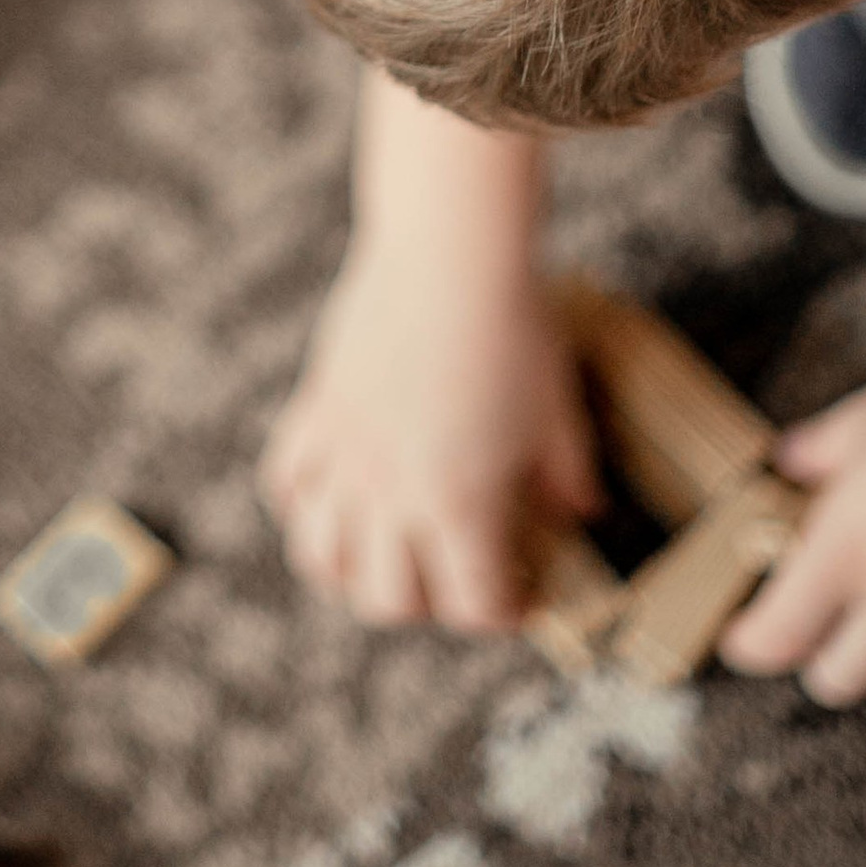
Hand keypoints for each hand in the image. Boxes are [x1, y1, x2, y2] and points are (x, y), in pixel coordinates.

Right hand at [263, 249, 597, 625]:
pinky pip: (285, 483)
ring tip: (378, 556)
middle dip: (422, 605)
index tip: (513, 601)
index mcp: (460, 503)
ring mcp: (345, 453)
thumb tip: (580, 514)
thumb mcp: (557, 414)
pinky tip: (331, 499)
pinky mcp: (316, 411)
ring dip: (349, 572)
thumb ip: (567, 478)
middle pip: (385, 600)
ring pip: (319, 555)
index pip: (470, 602)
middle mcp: (392, 492)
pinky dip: (302, 506)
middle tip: (447, 578)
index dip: (498, 613)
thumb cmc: (513, 329)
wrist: (450, 253)